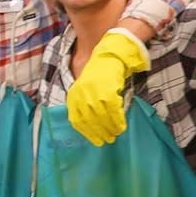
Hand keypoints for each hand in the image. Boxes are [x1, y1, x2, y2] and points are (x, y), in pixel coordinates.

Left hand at [66, 29, 149, 146]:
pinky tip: (121, 126)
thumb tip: (92, 127)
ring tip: (116, 134)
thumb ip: (85, 105)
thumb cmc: (99, 75)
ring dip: (110, 129)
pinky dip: (117, 121)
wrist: (109, 56)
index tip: (96, 140)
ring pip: (102, 118)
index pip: (77, 120)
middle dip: (100, 133)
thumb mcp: (85, 90)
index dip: (87, 133)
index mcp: (74, 95)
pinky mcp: (107, 92)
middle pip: (90, 121)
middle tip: (108, 140)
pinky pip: (113, 112)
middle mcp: (81, 96)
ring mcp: (94, 94)